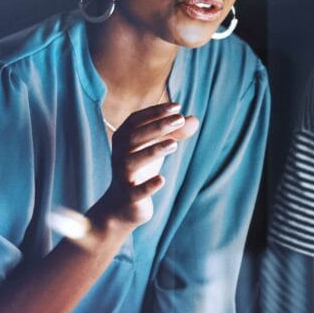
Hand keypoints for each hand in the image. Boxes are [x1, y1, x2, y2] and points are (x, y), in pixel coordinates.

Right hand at [94, 102, 197, 226]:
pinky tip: (161, 179)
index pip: (135, 120)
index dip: (155, 112)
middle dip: (156, 127)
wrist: (122, 205)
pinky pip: (136, 191)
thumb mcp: (156, 149)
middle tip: (179, 119)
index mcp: (122, 140)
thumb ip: (174, 134)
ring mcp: (122, 176)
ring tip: (174, 144)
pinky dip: (148, 185)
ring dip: (152, 151)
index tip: (177, 107)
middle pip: (133, 137)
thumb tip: (194, 120)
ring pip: (132, 162)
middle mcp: (118, 155)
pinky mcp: (129, 197)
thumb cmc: (139, 170)